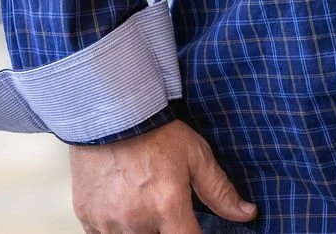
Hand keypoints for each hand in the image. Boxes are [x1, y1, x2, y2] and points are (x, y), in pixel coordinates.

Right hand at [70, 118, 256, 232]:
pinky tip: (122, 202)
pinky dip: (116, 226)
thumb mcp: (195, 154)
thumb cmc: (155, 130)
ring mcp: (108, 223)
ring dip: (140, 226)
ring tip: (142, 197)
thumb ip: (220, 190)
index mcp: (167, 206)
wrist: (110, 112)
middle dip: (165, 226)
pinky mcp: (87, 220)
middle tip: (163, 200)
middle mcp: (136, 221)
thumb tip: (247, 214)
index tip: (192, 226)